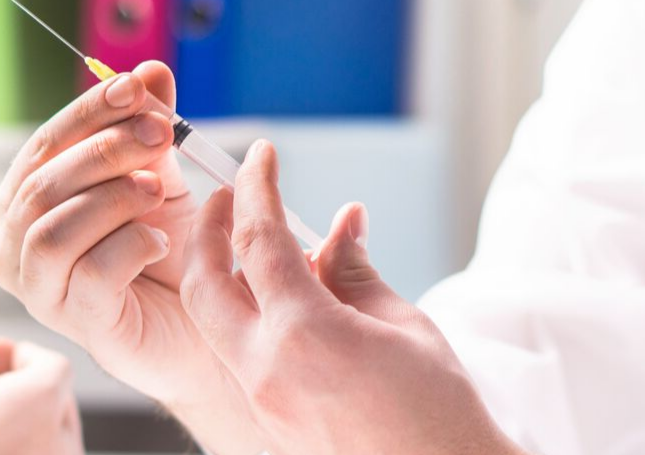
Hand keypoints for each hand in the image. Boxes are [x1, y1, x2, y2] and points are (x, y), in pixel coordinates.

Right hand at [0, 61, 261, 452]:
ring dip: (110, 198)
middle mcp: (17, 248)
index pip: (43, 147)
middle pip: (41, 186)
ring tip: (158, 190)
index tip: (137, 87)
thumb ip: (149, 125)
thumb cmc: (173, 252)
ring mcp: (42, 291)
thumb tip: (150, 70)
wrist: (209, 326)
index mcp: (25, 204)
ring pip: (52, 232)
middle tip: (160, 133)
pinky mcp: (80, 325)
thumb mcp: (161, 175)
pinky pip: (90, 275)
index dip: (87, 112)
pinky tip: (163, 242)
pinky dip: (130, 246)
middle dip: (103, 150)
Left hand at [180, 141, 525, 454]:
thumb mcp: (404, 324)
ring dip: (222, 274)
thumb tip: (340, 221)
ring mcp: (260, 399)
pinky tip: (285, 297)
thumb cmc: (439, 412)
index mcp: (305, 335)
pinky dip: (247, 313)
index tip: (262, 154)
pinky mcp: (267, 418)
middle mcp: (266, 369)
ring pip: (213, 321)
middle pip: (204, 282)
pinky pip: (237, 352)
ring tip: (262, 244)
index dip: (257, 187)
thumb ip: (355, 269)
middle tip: (228, 195)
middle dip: (207, 230)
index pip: (260, 240)